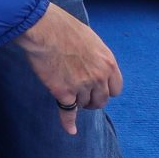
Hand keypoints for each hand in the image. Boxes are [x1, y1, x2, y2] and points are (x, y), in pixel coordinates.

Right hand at [15, 4, 122, 134]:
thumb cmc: (62, 27)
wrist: (42, 28)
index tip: (97, 90)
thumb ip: (95, 56)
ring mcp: (82, 86)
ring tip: (66, 90)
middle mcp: (99, 77)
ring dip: (77, 101)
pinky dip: (68, 123)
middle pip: (101, 100)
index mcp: (108, 62)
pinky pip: (68, 112)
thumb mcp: (89, 38)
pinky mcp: (64, 93)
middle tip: (83, 96)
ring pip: (83, 104)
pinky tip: (71, 130)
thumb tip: (93, 63)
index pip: (115, 88)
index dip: (105, 90)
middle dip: (93, 99)